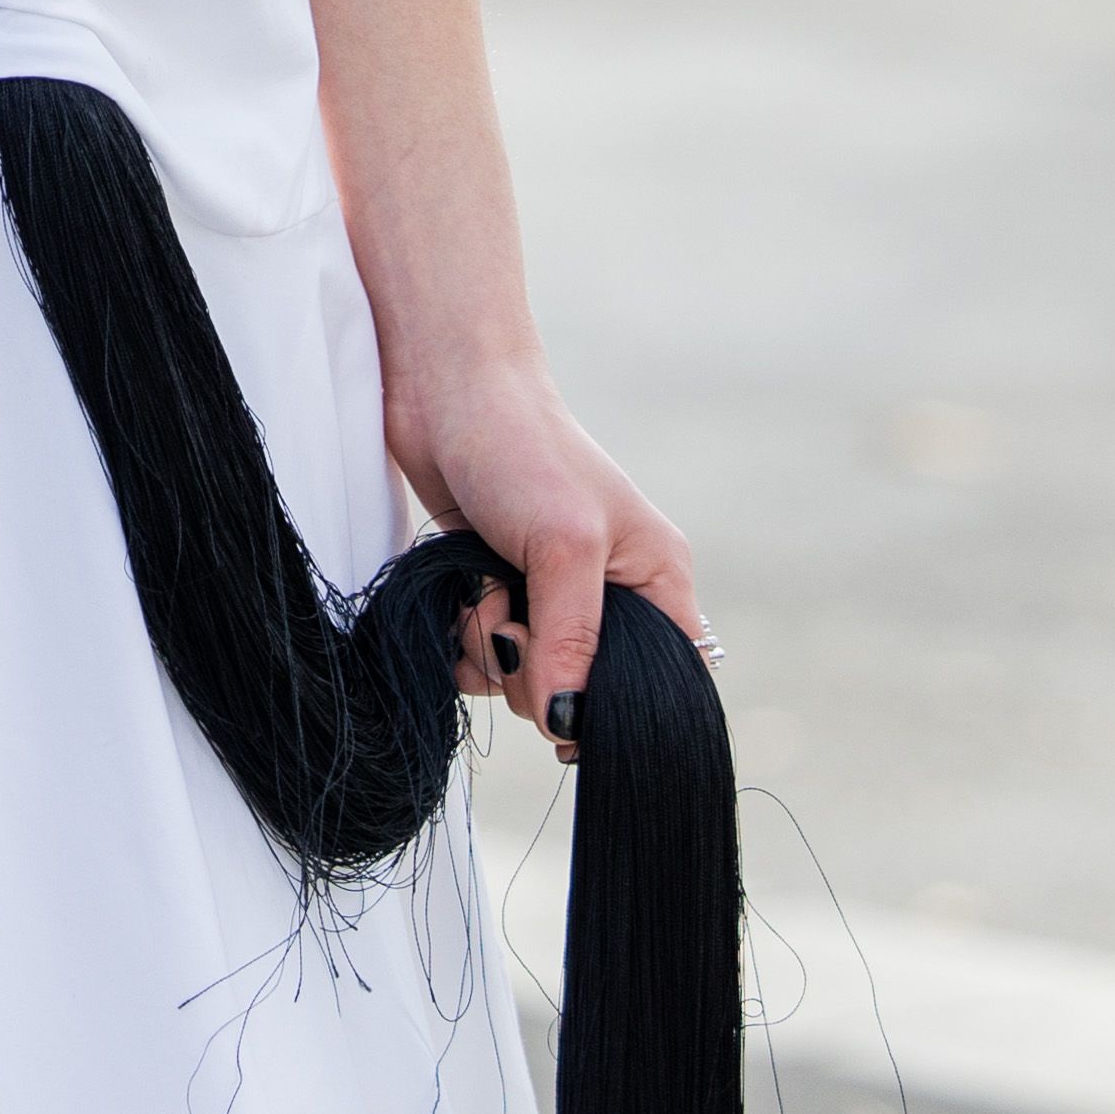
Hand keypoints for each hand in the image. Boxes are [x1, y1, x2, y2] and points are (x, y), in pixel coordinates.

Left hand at [399, 342, 708, 756]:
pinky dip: (463, 644)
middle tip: (513, 616)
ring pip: (526, 682)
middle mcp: (609, 596)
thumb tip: (569, 724)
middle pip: (586, 694)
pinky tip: (455, 602)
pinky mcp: (495, 592)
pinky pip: (484, 662)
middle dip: (537, 671)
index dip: (625, 709)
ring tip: (480, 593)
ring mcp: (548, 597)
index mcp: (656, 580)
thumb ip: (571, 640)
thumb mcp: (563, 547)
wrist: (442, 389)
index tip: (570, 706)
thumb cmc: (522, 449)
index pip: (672, 681)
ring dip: (490, 652)